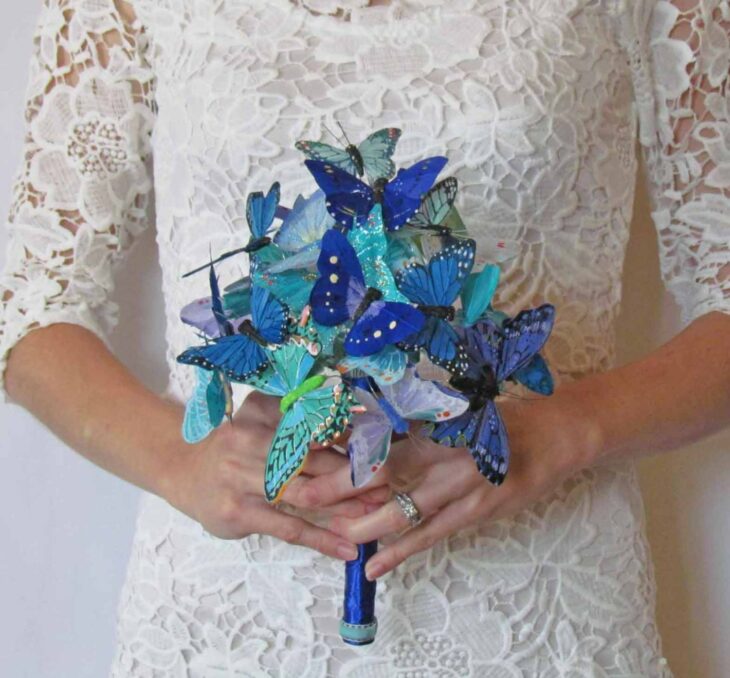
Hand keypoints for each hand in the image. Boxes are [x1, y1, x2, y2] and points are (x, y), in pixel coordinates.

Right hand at [160, 390, 388, 560]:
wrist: (182, 467)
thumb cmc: (233, 445)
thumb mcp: (260, 418)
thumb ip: (298, 419)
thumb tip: (353, 424)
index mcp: (262, 411)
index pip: (316, 425)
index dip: (352, 439)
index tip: (382, 450)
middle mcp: (251, 439)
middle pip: (315, 458)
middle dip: (355, 474)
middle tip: (389, 486)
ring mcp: (241, 477)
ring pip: (306, 493)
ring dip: (344, 507)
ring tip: (376, 518)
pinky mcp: (237, 512)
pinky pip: (288, 527)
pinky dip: (320, 539)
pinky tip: (345, 549)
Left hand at [295, 390, 598, 577]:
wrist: (555, 436)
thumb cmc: (498, 419)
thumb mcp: (455, 412)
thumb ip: (412, 423)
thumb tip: (362, 430)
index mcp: (438, 420)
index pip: (380, 433)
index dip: (341, 445)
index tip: (306, 451)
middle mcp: (446, 450)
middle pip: (384, 471)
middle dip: (338, 485)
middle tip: (298, 494)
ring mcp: (463, 483)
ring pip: (405, 509)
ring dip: (364, 525)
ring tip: (331, 535)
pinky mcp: (478, 511)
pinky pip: (433, 535)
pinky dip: (402, 552)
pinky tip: (375, 566)